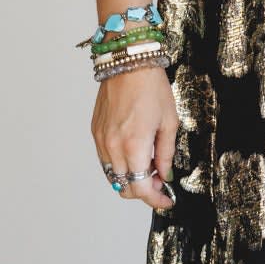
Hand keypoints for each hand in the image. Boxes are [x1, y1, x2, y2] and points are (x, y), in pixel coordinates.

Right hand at [92, 65, 178, 209]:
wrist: (128, 63)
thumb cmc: (151, 87)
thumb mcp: (169, 123)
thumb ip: (166, 154)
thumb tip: (165, 174)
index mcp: (134, 146)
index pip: (141, 190)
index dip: (156, 200)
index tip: (166, 200)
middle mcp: (113, 147)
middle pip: (125, 188)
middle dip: (144, 191)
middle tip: (159, 181)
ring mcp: (101, 140)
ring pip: (113, 176)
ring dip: (131, 178)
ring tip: (148, 165)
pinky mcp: (96, 132)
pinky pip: (106, 160)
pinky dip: (120, 165)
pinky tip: (134, 153)